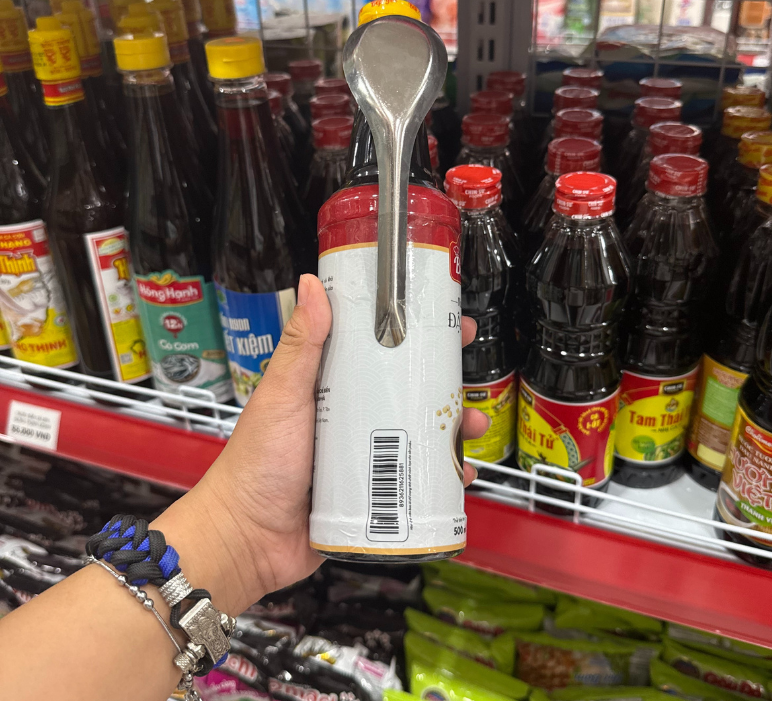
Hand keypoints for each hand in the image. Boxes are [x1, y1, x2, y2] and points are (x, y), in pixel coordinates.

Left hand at [157, 274, 488, 614]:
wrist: (248, 539)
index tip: (447, 323)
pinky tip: (461, 477)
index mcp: (333, 388)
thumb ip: (301, 346)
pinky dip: (442, 478)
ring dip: (451, 431)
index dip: (415, 336)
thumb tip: (312, 285)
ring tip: (470, 429)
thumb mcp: (282, 396)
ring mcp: (366, 457)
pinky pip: (417, 482)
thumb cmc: (256, 463)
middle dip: (445, 386)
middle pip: (409, 393)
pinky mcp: (375, 495)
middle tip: (466, 380)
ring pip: (420, 436)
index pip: (380, 352)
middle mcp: (354, 419)